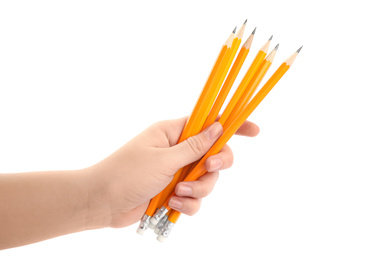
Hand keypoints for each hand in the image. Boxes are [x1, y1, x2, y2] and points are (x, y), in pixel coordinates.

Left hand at [87, 117, 259, 228]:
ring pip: (206, 180)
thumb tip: (218, 127)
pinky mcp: (175, 192)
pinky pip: (195, 198)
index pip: (208, 123)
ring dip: (197, 189)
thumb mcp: (163, 158)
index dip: (232, 125)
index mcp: (173, 133)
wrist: (103, 202)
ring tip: (177, 193)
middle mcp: (178, 150)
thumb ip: (194, 146)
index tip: (254, 131)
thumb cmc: (126, 173)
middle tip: (209, 169)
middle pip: (214, 154)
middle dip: (215, 166)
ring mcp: (177, 172)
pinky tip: (172, 204)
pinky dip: (188, 203)